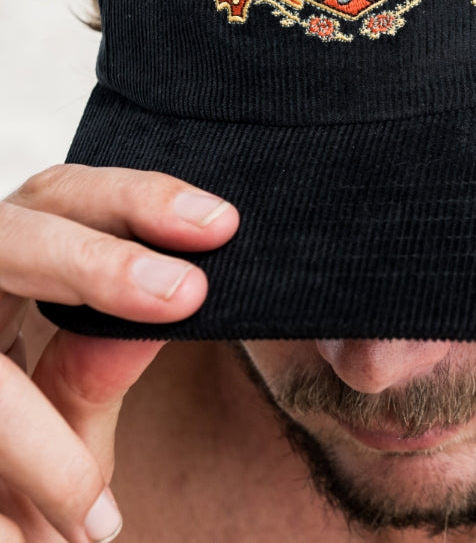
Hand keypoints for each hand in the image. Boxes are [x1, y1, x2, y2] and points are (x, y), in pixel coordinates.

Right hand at [0, 164, 238, 541]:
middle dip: (95, 260)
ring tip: (92, 522)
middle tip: (186, 293)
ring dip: (33, 438)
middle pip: (10, 235)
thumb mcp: (58, 417)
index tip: (220, 224)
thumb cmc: (12, 456)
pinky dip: (1, 499)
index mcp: (5, 260)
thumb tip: (159, 317)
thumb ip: (94, 371)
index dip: (139, 200)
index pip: (64, 198)